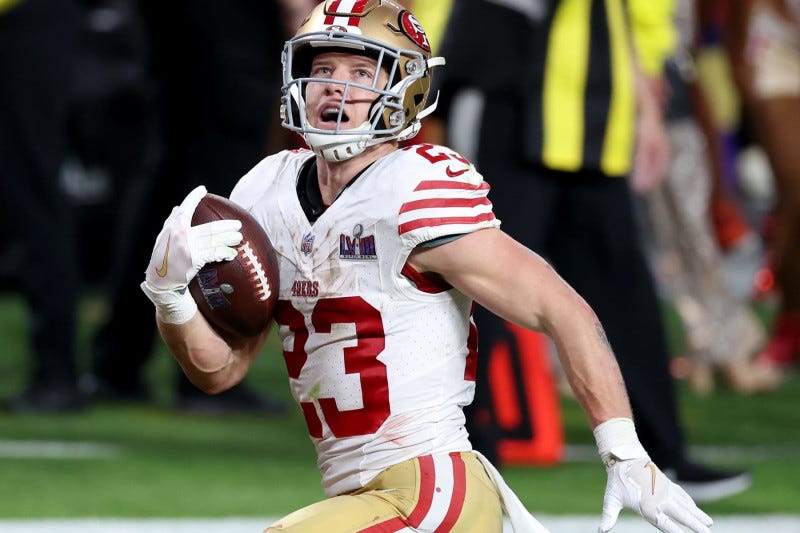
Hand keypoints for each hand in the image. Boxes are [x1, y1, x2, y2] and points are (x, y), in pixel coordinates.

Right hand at [141, 185, 242, 323]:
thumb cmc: (162, 258)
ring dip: (229, 239)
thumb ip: (171, 222)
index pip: (185, 208)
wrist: (160, 280)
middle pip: (209, 227)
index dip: (194, 197)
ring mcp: (188, 247)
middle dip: (226, 226)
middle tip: (238, 224)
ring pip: (214, 240)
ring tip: (239, 238)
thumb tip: (179, 207)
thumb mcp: (162, 238)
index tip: (202, 190)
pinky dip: (224, 253)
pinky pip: (213, 254)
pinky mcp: (194, 259)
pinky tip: (231, 253)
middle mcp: (181, 234)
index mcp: (173, 227)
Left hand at [599, 457, 712, 532]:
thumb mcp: (611, 499)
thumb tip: (601, 530)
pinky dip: (691, 503)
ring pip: (686, 505)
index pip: (667, 525)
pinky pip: (682, 495)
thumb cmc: (617, 480)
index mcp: (648, 507)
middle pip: (682, 516)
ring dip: (698, 515)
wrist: (625, 457)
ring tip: (710, 524)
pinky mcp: (667, 484)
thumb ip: (608, 516)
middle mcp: (660, 500)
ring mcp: (666, 491)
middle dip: (696, 525)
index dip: (679, 532)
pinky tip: (697, 509)